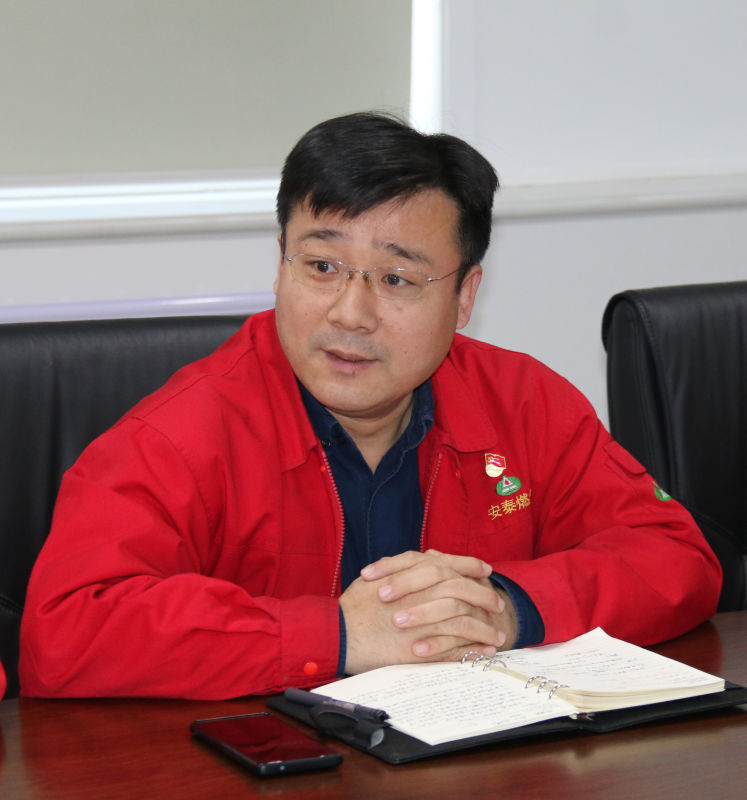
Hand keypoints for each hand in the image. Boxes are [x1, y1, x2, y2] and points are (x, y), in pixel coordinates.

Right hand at [339, 549, 517, 673]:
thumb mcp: (377, 575)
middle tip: (497, 602)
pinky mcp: (420, 649)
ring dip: (484, 627)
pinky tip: (484, 651)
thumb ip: (403, 566)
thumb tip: (425, 559)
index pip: (449, 565)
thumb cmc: (354, 606)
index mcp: (411, 575)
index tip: (485, 569)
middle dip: (483, 596)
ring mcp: (422, 623)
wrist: (338, 634)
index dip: (470, 566)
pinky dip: (472, 650)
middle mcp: (420, 595)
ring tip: (498, 634)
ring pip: (463, 621)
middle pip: (462, 591)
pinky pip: (454, 649)